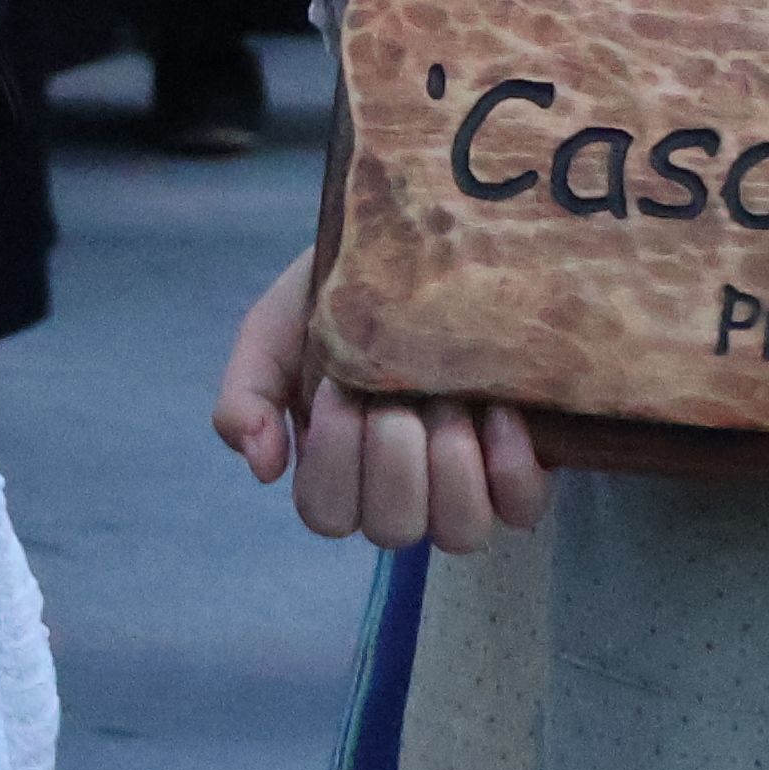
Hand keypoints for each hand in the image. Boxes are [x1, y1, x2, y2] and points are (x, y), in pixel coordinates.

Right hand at [215, 244, 546, 551]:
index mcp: (338, 470)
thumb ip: (246, 395)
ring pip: (459, 532)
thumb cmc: (338, 293)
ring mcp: (463, 482)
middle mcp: (402, 489)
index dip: (334, 458)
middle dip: (394, 453)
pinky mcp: (520, 462)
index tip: (337, 384)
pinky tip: (498, 408)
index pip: (328, 514)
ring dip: (451, 464)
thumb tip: (264, 469)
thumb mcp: (273, 331)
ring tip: (449, 399)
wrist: (417, 237)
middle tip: (395, 390)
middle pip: (394, 531)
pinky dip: (509, 464)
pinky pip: (522, 506)